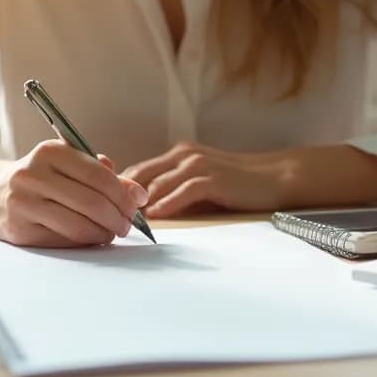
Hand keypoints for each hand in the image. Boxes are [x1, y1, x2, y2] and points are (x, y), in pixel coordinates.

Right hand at [0, 140, 147, 246]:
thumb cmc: (41, 178)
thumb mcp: (68, 165)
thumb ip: (104, 175)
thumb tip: (137, 195)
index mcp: (50, 151)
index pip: (98, 175)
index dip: (123, 194)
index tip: (137, 205)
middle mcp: (33, 174)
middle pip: (92, 202)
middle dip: (118, 217)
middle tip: (127, 224)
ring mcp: (23, 203)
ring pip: (79, 226)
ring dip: (103, 233)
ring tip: (110, 232)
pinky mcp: (19, 230)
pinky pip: (63, 241)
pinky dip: (84, 242)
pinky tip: (90, 237)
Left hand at [122, 141, 294, 217]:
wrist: (273, 178)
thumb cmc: (235, 185)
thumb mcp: (199, 184)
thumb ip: (174, 191)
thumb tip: (145, 212)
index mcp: (178, 155)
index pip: (139, 169)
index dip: (119, 187)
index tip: (103, 205)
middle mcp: (184, 156)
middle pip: (141, 174)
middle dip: (122, 196)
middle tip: (105, 215)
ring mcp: (198, 165)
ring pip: (158, 183)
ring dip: (140, 204)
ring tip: (123, 221)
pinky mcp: (213, 179)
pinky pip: (183, 191)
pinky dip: (167, 204)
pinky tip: (155, 216)